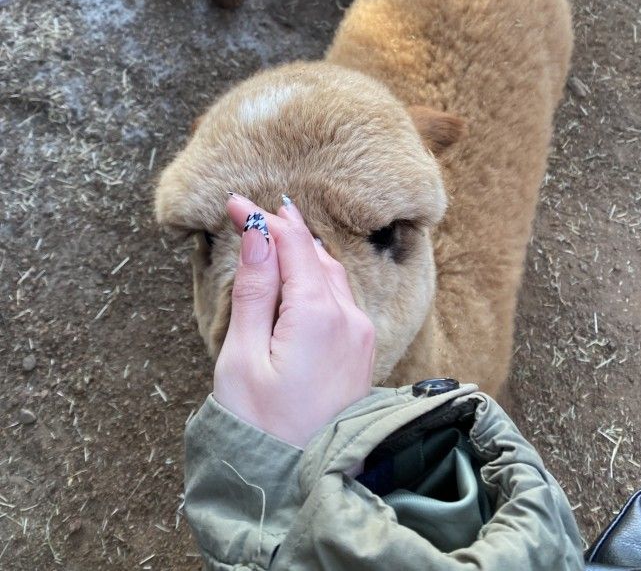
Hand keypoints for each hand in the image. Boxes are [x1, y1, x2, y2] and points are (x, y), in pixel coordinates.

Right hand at [213, 194, 375, 447]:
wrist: (300, 482)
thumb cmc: (261, 426)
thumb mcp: (243, 356)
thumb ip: (254, 289)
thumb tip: (258, 232)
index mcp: (318, 314)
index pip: (291, 244)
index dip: (263, 218)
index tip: (235, 202)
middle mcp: (349, 317)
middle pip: (315, 254)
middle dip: (283, 230)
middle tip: (248, 213)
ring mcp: (360, 334)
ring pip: (331, 273)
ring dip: (302, 252)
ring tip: (271, 237)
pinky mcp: (361, 350)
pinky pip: (340, 297)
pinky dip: (316, 278)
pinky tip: (297, 278)